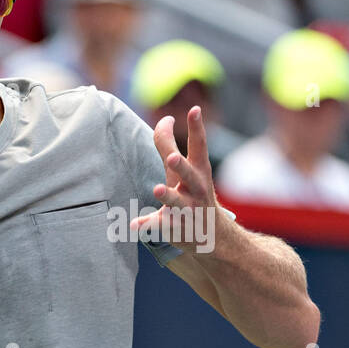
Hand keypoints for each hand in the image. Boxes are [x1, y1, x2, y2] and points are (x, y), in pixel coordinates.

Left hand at [131, 105, 229, 253]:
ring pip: (177, 202)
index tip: (194, 110)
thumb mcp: (187, 172)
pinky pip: (159, 226)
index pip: (199, 146)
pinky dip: (147, 225)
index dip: (197, 128)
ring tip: (157, 189)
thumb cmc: (195, 196)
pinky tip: (133, 225)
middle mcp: (195, 189)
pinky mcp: (175, 227)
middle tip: (173, 157)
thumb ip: (170, 146)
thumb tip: (164, 120)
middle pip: (189, 175)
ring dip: (168, 195)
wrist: (215, 237)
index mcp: (199, 172)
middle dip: (182, 166)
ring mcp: (187, 209)